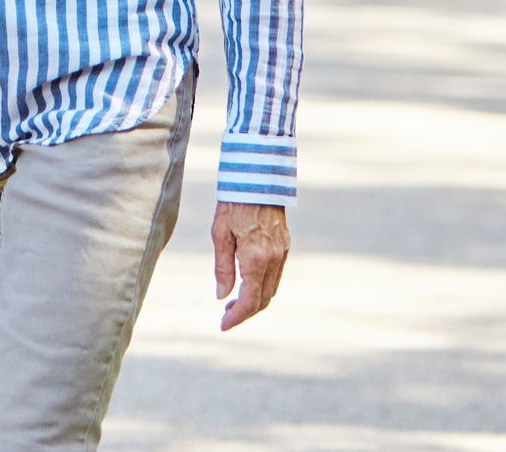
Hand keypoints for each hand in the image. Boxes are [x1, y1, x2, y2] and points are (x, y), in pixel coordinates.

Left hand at [211, 201, 288, 330]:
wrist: (258, 179)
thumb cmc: (234, 203)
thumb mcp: (220, 234)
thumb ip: (222, 267)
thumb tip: (221, 296)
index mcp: (256, 258)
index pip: (249, 301)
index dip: (237, 317)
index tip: (223, 325)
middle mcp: (273, 259)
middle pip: (264, 299)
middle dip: (245, 312)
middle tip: (225, 315)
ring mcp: (282, 253)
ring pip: (272, 289)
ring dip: (255, 300)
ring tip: (233, 301)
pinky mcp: (285, 246)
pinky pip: (276, 275)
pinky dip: (263, 286)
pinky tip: (248, 282)